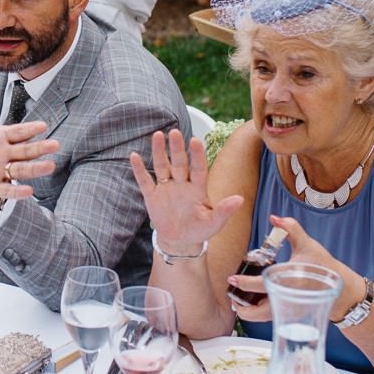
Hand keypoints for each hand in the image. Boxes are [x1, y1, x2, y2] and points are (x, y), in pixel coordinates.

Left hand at [0, 110, 58, 208]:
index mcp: (1, 137)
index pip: (18, 132)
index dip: (29, 129)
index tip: (43, 126)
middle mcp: (6, 154)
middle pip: (26, 150)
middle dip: (40, 148)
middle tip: (56, 145)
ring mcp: (2, 170)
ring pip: (22, 169)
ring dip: (36, 168)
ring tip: (51, 166)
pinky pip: (7, 189)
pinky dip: (17, 191)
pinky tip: (29, 192)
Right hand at [130, 129, 241, 252]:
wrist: (180, 241)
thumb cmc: (199, 230)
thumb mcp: (213, 223)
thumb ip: (224, 211)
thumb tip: (240, 199)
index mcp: (198, 188)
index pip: (198, 168)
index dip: (197, 155)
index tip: (196, 141)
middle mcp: (182, 183)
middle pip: (179, 163)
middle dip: (177, 148)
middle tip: (175, 132)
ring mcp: (166, 187)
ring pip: (162, 166)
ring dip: (159, 151)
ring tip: (157, 135)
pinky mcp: (152, 195)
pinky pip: (145, 180)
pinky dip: (139, 169)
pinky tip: (134, 156)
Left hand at [228, 215, 344, 322]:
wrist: (343, 289)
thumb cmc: (324, 266)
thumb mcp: (308, 244)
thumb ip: (291, 228)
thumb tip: (274, 218)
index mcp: (289, 279)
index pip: (261, 284)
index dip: (243, 283)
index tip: (231, 279)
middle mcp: (288, 297)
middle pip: (258, 311)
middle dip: (242, 306)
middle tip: (232, 297)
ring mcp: (291, 309)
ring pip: (263, 318)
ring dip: (249, 312)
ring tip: (239, 303)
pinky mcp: (293, 316)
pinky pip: (272, 318)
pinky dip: (260, 314)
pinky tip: (255, 305)